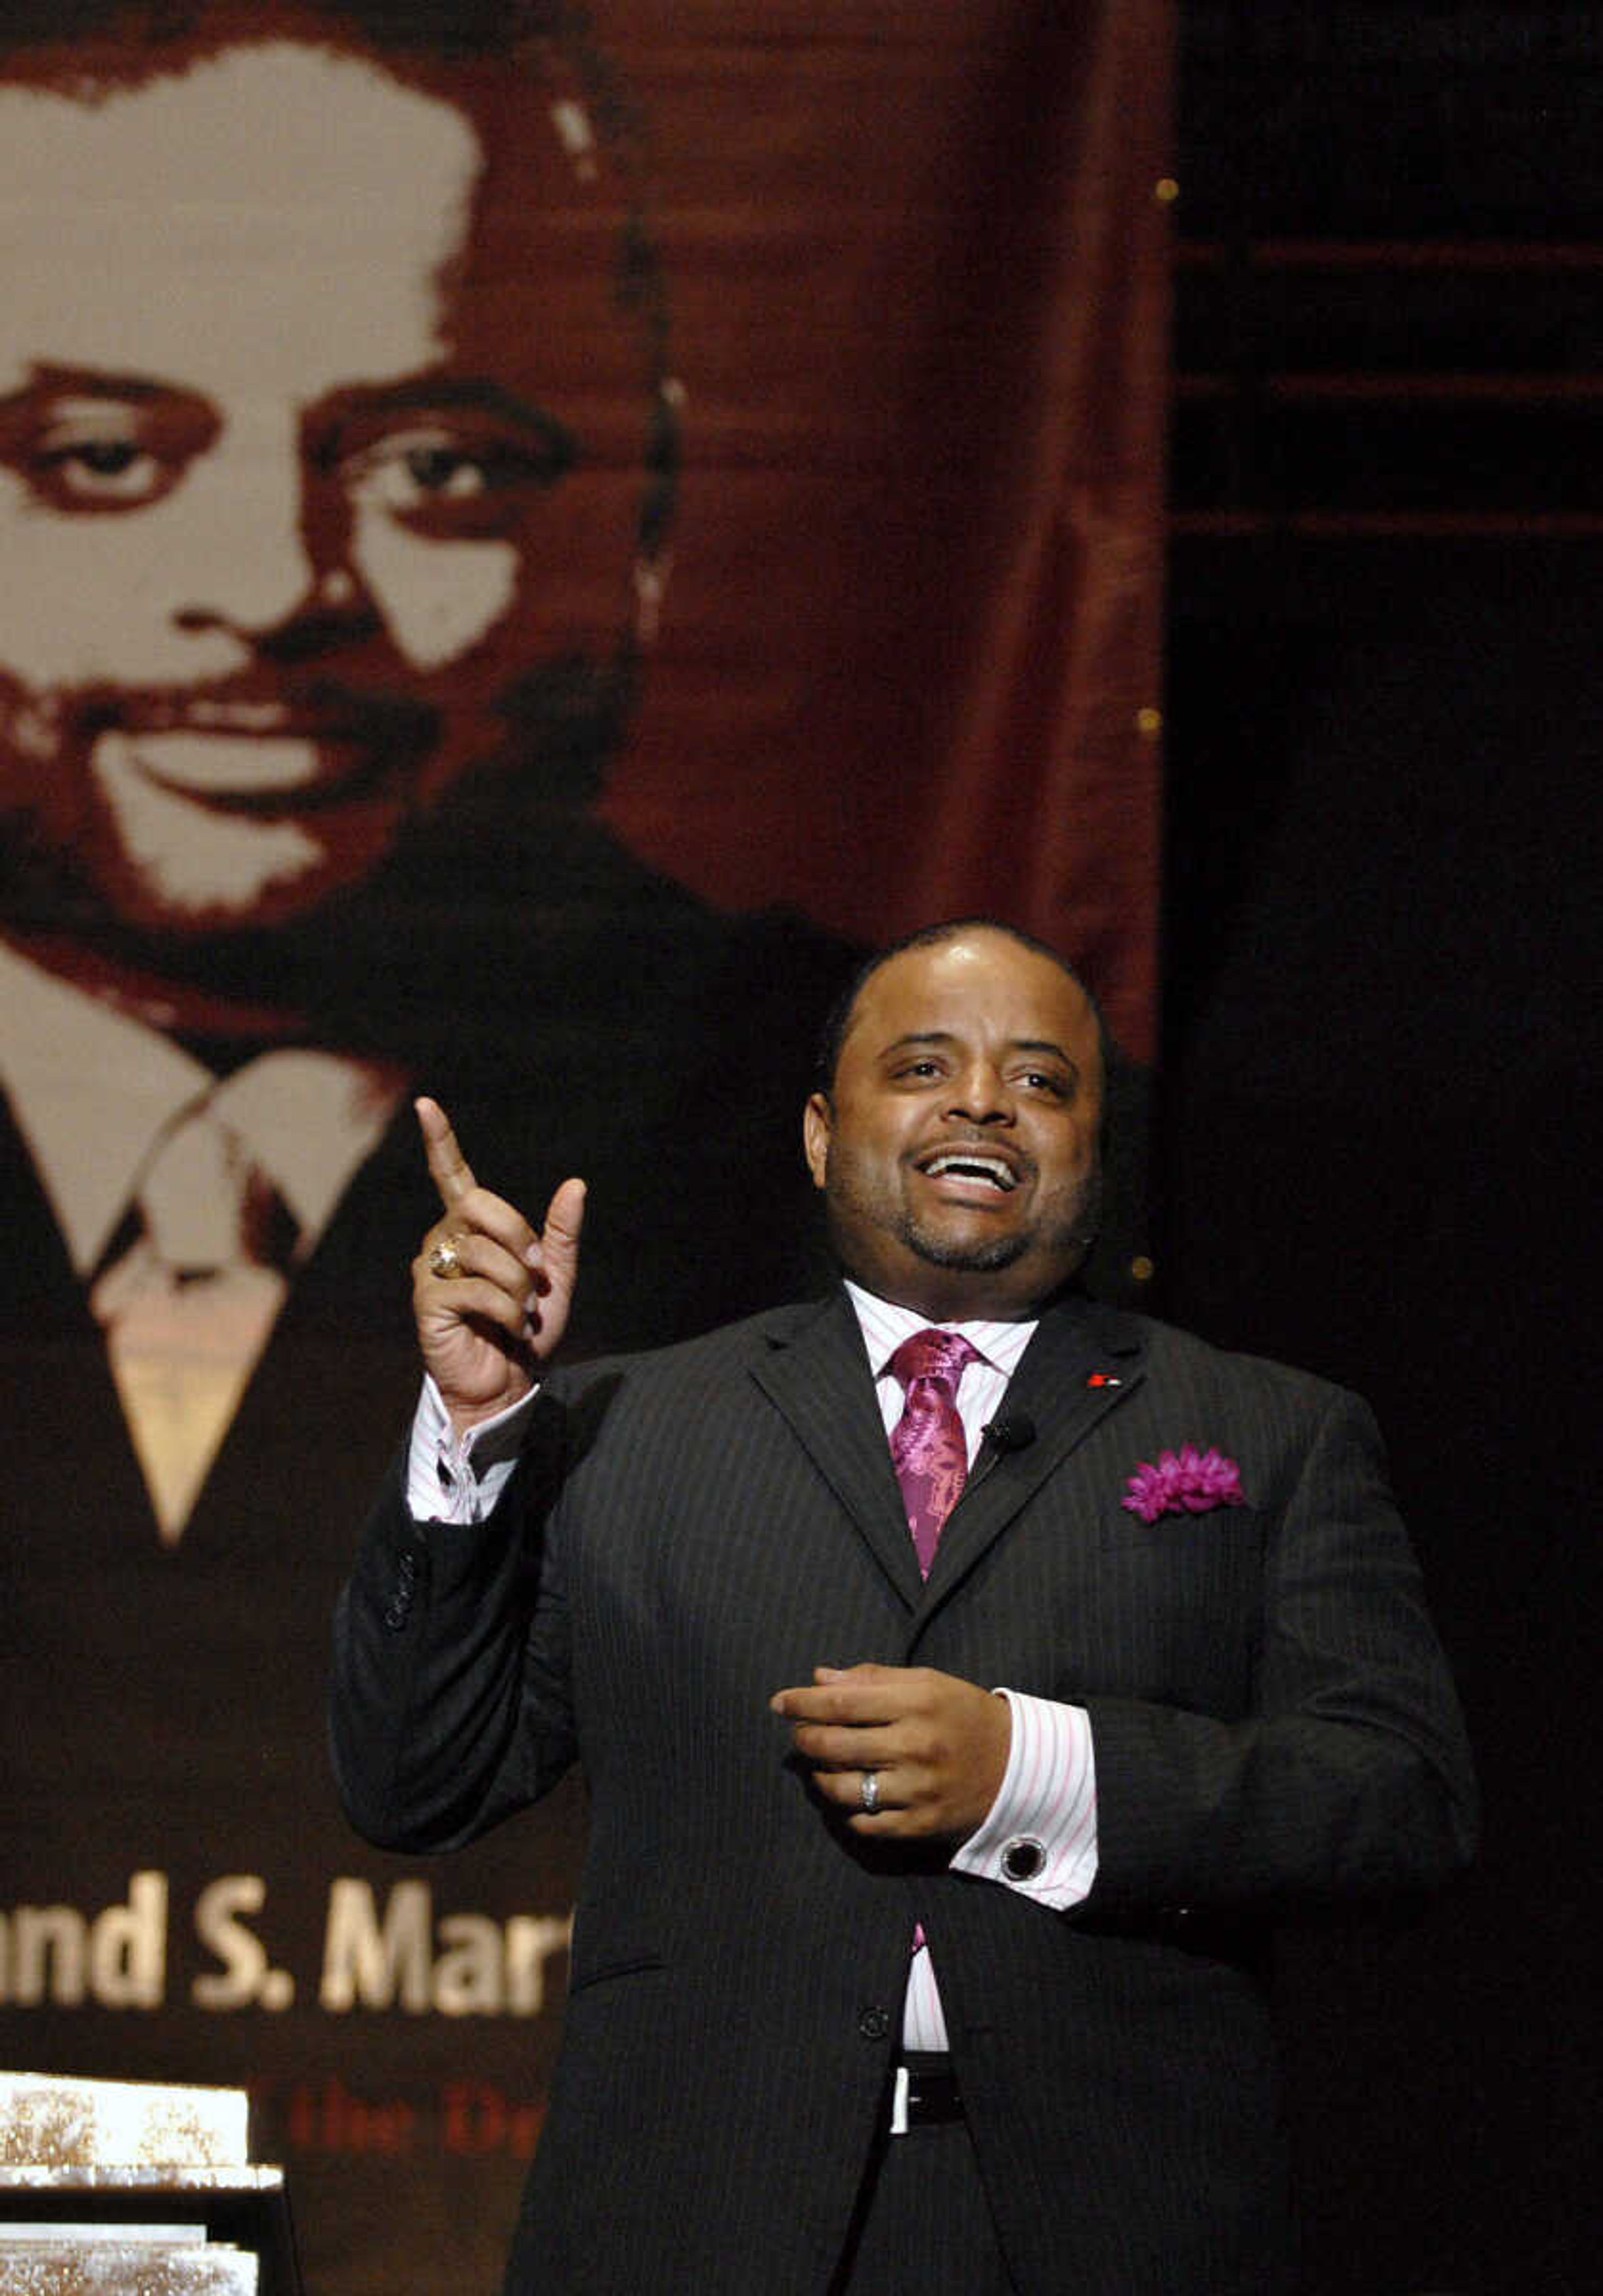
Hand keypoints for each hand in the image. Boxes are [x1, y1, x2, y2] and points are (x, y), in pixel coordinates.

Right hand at [411, 1096, 584, 1431]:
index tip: (425, 1105)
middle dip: (519, 1237)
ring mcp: (430, 1268)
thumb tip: (575, 1184)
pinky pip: (475, 1289)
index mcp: (473, 1227)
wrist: (509, 1381)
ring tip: (521, 1315)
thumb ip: (562, 1232)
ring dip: (518, 1288)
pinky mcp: (427, 1301)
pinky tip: (507, 1329)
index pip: (451, 1175)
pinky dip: (506, 1312)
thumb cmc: (526, 1328)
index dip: (440, 1140)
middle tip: (536, 1276)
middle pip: (478, 1205)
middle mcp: (444, 1239)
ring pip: (483, 1252)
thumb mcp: (555, 1278)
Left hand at [769, 1662, 1010, 1842]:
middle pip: (834, 1744)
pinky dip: (848, 1810)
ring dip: (821, 1776)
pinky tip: (850, 1794)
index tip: (779, 1702)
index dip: (801, 1703)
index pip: (841, 1701)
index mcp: (918, 1702)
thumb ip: (872, 1679)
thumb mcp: (927, 1683)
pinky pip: (865, 1823)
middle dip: (805, 1738)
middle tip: (800, 1733)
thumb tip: (819, 1678)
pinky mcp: (922, 1824)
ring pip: (843, 1788)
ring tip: (822, 1765)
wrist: (1019, 1767)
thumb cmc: (964, 1715)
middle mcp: (916, 1746)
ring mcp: (919, 1789)